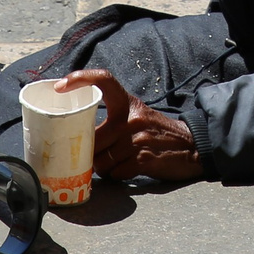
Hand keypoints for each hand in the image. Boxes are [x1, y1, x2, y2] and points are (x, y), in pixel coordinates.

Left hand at [60, 68, 202, 181]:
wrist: (193, 146)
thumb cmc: (158, 133)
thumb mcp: (138, 115)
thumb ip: (113, 120)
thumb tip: (79, 135)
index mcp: (128, 103)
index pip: (104, 80)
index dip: (81, 78)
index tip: (61, 84)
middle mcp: (131, 118)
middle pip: (92, 138)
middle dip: (88, 153)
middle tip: (90, 157)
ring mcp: (137, 139)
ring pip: (100, 160)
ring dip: (103, 167)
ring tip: (116, 163)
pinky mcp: (142, 160)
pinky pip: (114, 173)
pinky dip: (117, 175)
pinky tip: (127, 169)